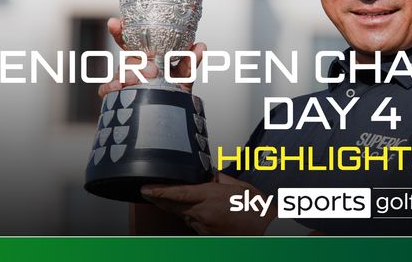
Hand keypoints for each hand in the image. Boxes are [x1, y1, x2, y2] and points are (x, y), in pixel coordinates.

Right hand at [97, 17, 206, 97]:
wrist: (169, 115)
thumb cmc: (172, 90)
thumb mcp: (184, 75)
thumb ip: (190, 61)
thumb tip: (201, 46)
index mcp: (145, 57)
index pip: (129, 41)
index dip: (120, 31)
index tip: (115, 23)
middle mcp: (132, 66)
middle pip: (127, 59)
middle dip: (137, 63)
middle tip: (152, 70)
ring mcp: (122, 80)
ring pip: (119, 73)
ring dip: (128, 75)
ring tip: (138, 80)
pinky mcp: (115, 95)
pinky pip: (107, 89)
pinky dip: (110, 87)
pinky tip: (118, 87)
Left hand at [140, 173, 275, 234]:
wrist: (267, 232)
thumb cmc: (257, 210)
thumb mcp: (240, 186)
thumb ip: (219, 179)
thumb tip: (208, 175)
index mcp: (211, 197)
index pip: (177, 193)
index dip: (159, 191)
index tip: (145, 189)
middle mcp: (203, 214)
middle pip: (174, 206)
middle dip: (160, 199)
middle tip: (149, 192)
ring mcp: (203, 227)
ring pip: (183, 215)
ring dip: (179, 208)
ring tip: (185, 199)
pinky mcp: (206, 235)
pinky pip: (193, 223)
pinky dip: (192, 216)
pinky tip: (200, 212)